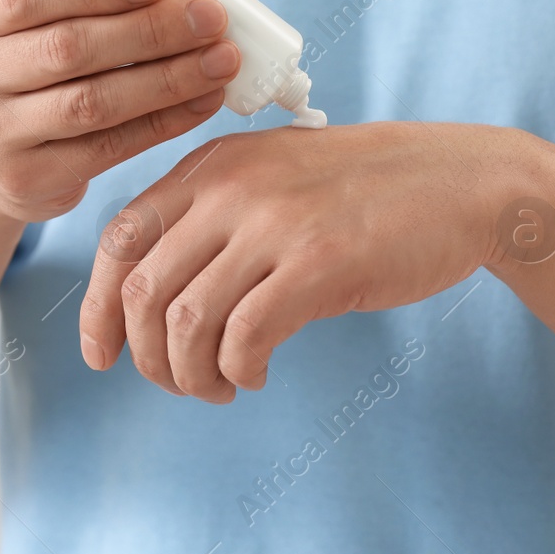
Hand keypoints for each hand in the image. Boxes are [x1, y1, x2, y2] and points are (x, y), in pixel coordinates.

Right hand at [0, 0, 241, 221]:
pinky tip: (202, 101)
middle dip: (150, 30)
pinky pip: (109, 148)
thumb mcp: (18, 25)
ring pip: (94, 103)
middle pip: (68, 49)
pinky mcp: (27, 180)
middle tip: (210, 18)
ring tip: (221, 60)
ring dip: (168, 78)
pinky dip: (164, 122)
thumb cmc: (16, 71)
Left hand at [78, 121, 538, 398]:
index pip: (119, 239)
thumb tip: (146, 294)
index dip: (96, 306)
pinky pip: (244, 335)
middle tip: (174, 382)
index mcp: (208, 167)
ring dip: (189, 372)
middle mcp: (229, 189)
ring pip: (186, 320)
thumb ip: (208, 215)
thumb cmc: (360, 191)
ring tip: (217, 386)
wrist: (457, 181)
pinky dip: (238, 369)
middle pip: (142, 289)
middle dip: (146, 354)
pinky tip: (255, 373)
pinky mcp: (318, 263)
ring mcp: (273, 224)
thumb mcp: (268, 177)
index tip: (101, 354)